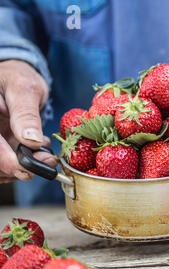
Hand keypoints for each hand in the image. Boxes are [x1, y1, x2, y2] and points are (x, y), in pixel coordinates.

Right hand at [0, 60, 55, 182]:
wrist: (16, 79)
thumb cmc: (18, 79)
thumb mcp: (24, 89)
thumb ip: (26, 114)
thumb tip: (31, 141)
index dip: (6, 161)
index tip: (29, 168)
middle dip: (17, 167)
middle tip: (46, 161)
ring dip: (21, 170)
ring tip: (44, 155)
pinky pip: (3, 166)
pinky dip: (21, 167)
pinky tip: (36, 154)